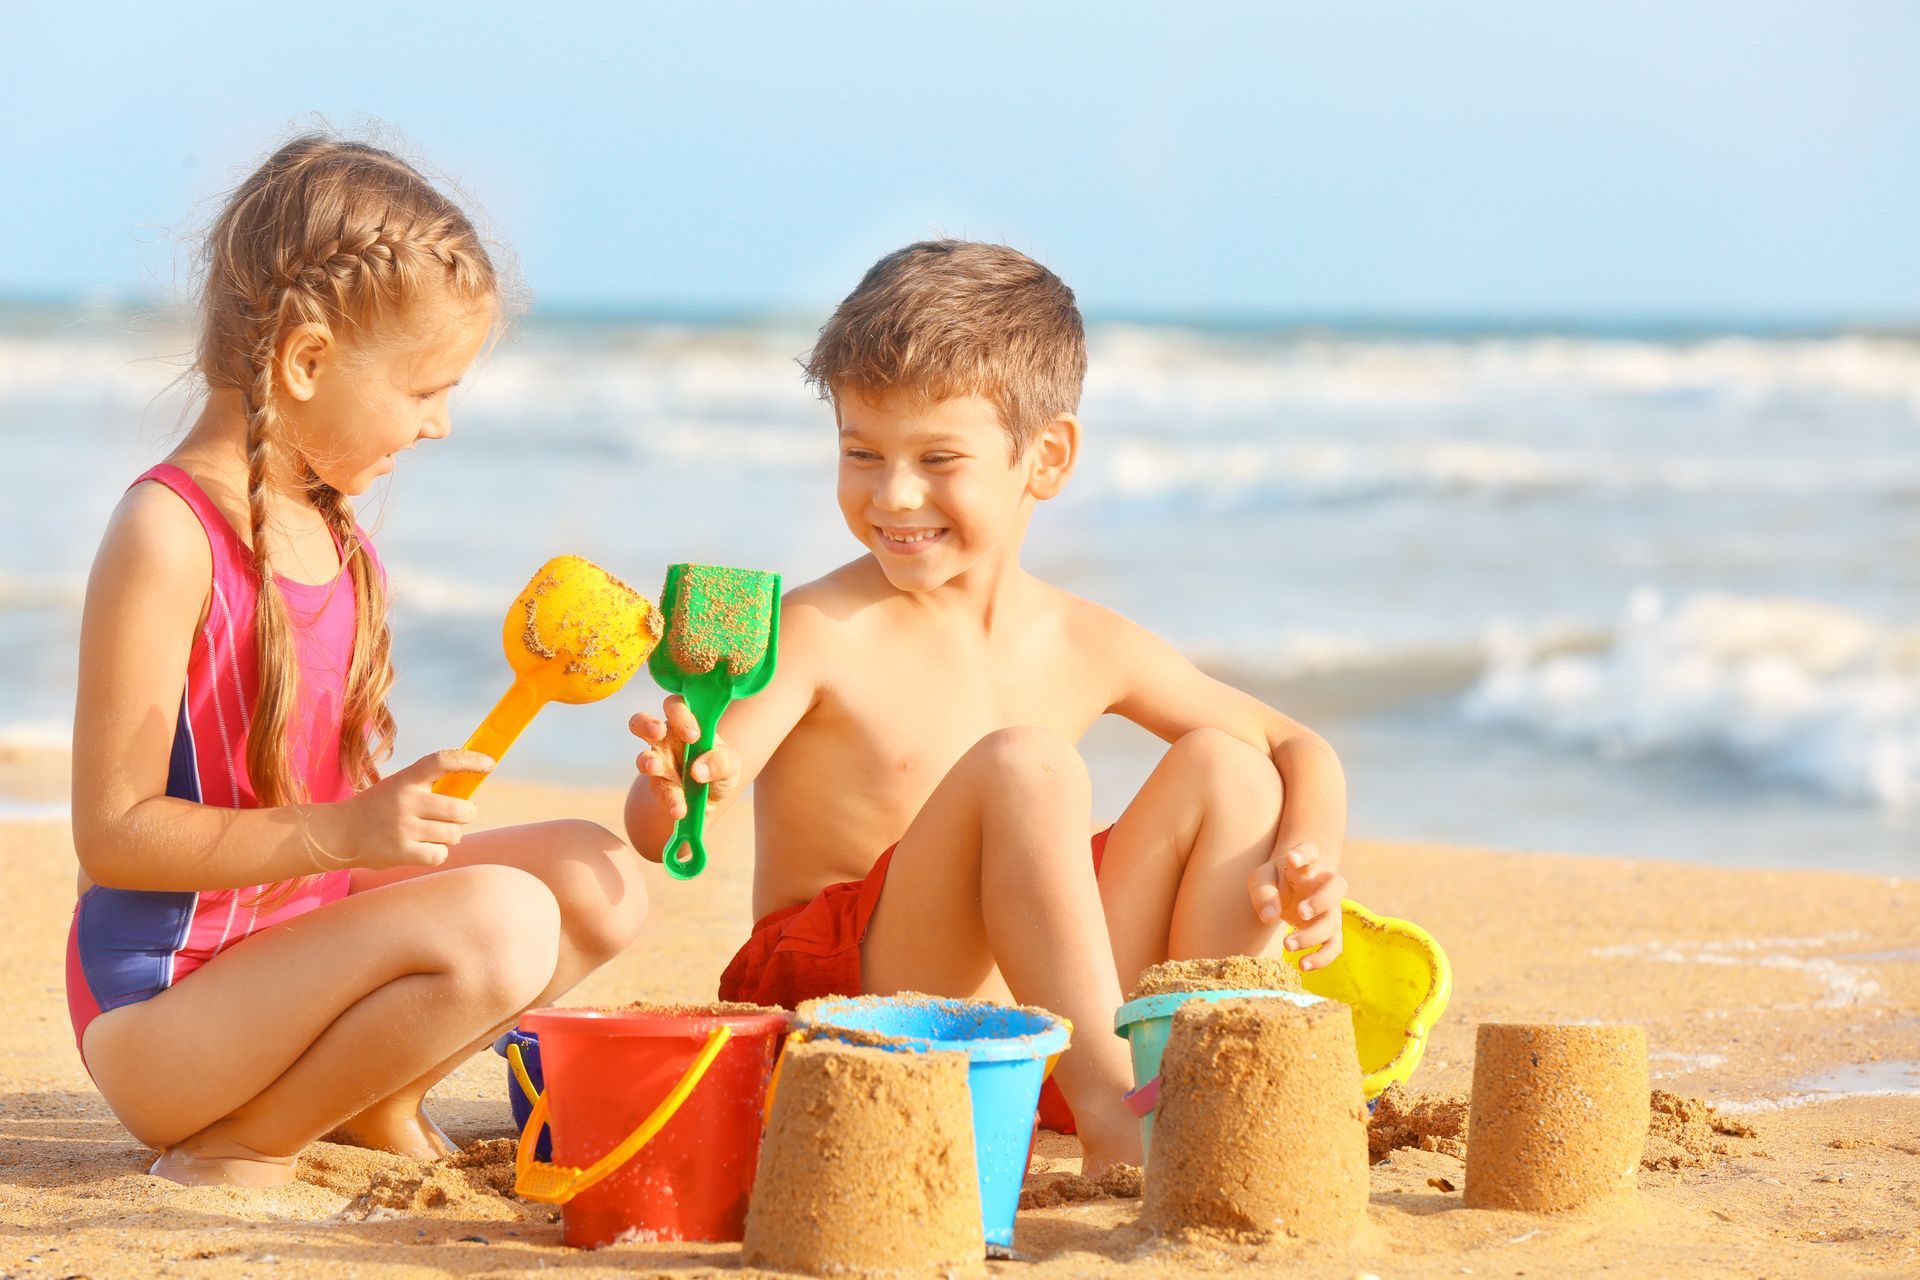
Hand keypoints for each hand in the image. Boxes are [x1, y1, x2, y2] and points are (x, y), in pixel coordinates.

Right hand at [339, 749, 491, 868]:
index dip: (470, 761)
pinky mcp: (401, 852)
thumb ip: (429, 786)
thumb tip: (472, 785)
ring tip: (431, 834)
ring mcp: (403, 827)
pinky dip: (437, 853)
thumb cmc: (380, 808)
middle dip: (466, 814)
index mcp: (406, 779)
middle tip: (458, 816)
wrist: (339, 833)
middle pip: (461, 809)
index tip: (490, 764)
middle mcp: (405, 800)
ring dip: (450, 836)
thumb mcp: (399, 787)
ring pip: (454, 834)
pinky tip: (422, 848)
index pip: (442, 761)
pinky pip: (439, 854)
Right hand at [629, 696, 739, 821]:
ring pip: (644, 758)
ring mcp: (658, 763)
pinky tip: (679, 809)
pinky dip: (670, 800)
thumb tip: (698, 770)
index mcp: (685, 724)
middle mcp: (666, 740)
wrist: (713, 798)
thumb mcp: (731, 763)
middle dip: (647, 725)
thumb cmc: (720, 768)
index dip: (680, 716)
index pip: (674, 707)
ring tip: (656, 767)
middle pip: (642, 722)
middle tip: (658, 732)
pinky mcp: (659, 787)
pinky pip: (659, 792)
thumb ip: (720, 761)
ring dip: (649, 763)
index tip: (693, 735)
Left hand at [1247, 840, 1348, 970]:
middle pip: (1337, 886)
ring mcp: (1330, 908)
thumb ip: (1263, 893)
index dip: (1304, 853)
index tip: (1292, 858)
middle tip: (1300, 912)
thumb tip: (1269, 917)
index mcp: (1306, 866)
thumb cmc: (1274, 881)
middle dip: (1321, 900)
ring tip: (1286, 944)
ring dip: (1313, 935)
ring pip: (1334, 921)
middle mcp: (1323, 885)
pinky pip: (1334, 945)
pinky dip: (1322, 958)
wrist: (1288, 890)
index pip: (1311, 851)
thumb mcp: (1261, 880)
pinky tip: (1302, 965)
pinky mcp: (1329, 929)